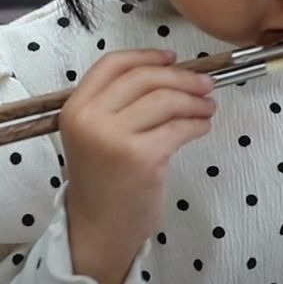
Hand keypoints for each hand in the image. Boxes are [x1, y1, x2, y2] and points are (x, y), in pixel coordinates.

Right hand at [59, 49, 213, 283]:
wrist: (98, 227)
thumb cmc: (103, 180)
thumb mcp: (95, 134)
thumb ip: (117, 104)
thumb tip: (168, 71)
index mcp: (75, 107)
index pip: (113, 64)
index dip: (147, 56)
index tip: (172, 58)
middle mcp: (91, 118)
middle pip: (145, 78)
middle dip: (182, 77)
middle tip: (205, 84)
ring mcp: (115, 138)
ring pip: (166, 100)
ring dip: (194, 101)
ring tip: (207, 107)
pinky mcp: (141, 158)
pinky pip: (178, 128)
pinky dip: (197, 123)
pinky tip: (203, 126)